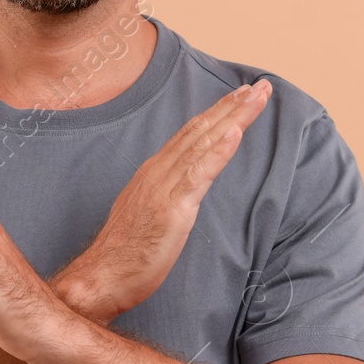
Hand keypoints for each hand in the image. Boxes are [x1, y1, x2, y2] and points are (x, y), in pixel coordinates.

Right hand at [76, 79, 274, 320]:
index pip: (191, 134)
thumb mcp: (149, 214)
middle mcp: (158, 172)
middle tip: (260, 86)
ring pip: (204, 144)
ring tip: (256, 98)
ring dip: (233, 118)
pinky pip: (198, 174)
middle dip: (232, 106)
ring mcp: (164, 188)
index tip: (241, 97)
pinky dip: (219, 151)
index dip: (217, 113)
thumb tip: (184, 188)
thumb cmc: (125, 253)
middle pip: (201, 130)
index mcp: (154, 172)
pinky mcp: (171, 209)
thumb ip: (165, 194)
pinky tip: (235, 133)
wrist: (102, 276)